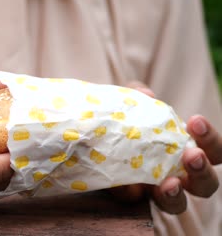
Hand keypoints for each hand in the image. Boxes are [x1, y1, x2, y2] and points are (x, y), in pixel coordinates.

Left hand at [110, 82, 219, 213]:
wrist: (91, 133)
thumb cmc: (122, 118)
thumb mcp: (130, 102)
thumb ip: (138, 95)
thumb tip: (147, 94)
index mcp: (184, 151)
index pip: (213, 151)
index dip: (211, 139)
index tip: (195, 120)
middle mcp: (175, 175)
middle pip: (205, 185)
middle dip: (203, 171)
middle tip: (191, 155)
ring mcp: (152, 189)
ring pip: (176, 204)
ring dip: (175, 196)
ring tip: (169, 184)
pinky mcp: (126, 195)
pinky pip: (132, 199)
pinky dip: (128, 190)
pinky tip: (121, 181)